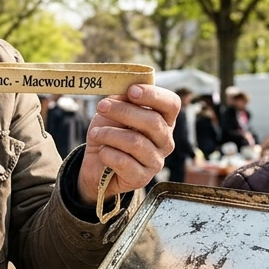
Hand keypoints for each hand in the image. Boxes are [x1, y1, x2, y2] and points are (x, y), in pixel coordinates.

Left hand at [76, 84, 178, 206]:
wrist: (96, 164)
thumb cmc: (110, 132)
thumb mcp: (113, 112)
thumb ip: (122, 100)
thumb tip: (126, 91)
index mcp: (163, 121)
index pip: (172, 104)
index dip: (153, 95)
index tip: (131, 91)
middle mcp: (165, 141)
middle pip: (153, 122)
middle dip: (123, 111)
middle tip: (101, 106)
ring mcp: (156, 161)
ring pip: (135, 142)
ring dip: (109, 134)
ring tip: (96, 133)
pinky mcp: (142, 178)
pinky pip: (123, 162)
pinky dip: (107, 153)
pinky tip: (102, 152)